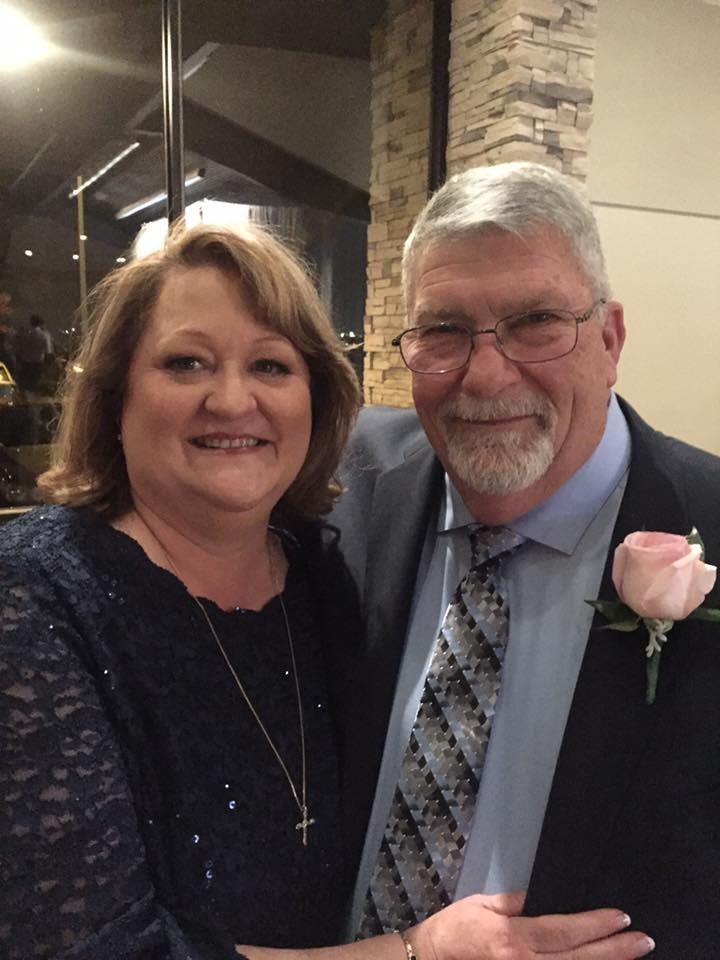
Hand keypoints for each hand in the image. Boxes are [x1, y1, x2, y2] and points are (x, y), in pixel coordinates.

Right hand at [410, 892, 654, 959]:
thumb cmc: (452, 931)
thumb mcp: (480, 904)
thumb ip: (513, 903)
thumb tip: (538, 900)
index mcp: (514, 938)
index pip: (566, 931)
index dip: (596, 925)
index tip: (622, 918)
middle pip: (579, 959)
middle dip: (614, 950)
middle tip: (644, 941)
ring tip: (631, 956)